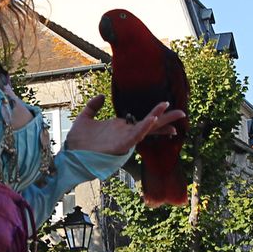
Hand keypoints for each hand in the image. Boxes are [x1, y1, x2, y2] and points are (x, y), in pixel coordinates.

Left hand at [65, 95, 186, 155]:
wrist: (70, 154)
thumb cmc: (77, 141)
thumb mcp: (85, 118)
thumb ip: (93, 106)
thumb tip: (102, 96)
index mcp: (120, 128)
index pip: (141, 121)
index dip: (155, 115)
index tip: (167, 107)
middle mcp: (125, 133)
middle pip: (150, 124)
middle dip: (166, 119)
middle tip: (182, 113)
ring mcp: (124, 139)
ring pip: (146, 128)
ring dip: (159, 119)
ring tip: (172, 111)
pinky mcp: (121, 146)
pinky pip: (136, 135)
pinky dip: (145, 127)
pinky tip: (153, 118)